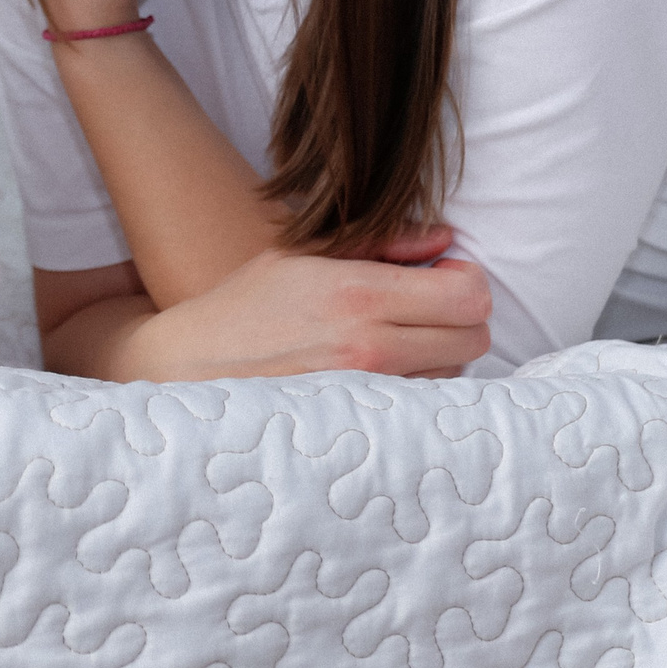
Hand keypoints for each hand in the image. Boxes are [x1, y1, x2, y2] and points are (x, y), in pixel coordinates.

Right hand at [122, 248, 491, 380]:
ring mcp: (369, 397)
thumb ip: (383, 239)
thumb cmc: (248, 303)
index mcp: (358, 294)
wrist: (192, 369)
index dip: (464, 279)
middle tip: (420, 307)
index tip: (440, 275)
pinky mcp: (362, 429)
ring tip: (389, 339)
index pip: (469, 295)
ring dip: (438, 352)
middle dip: (458, 316)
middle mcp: (371, 349)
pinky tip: (380, 370)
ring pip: (455, 374)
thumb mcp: (304, 250)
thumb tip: (445, 239)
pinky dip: (417, 384)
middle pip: (474, 337)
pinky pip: (424, 405)